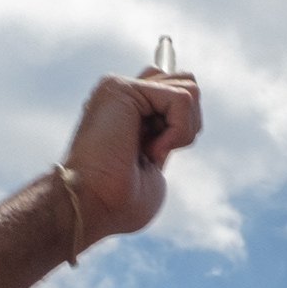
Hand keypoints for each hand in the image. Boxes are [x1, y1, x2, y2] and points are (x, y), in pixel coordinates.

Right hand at [58, 67, 203, 245]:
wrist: (97, 205)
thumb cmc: (123, 200)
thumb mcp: (157, 159)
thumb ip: (170, 128)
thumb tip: (188, 102)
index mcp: (131, 108)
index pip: (178, 87)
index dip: (185, 123)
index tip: (156, 153)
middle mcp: (123, 92)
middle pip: (188, 82)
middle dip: (189, 123)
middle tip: (155, 151)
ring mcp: (119, 86)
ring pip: (189, 87)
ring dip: (184, 130)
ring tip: (150, 151)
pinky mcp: (120, 87)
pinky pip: (181, 98)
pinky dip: (179, 131)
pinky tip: (151, 149)